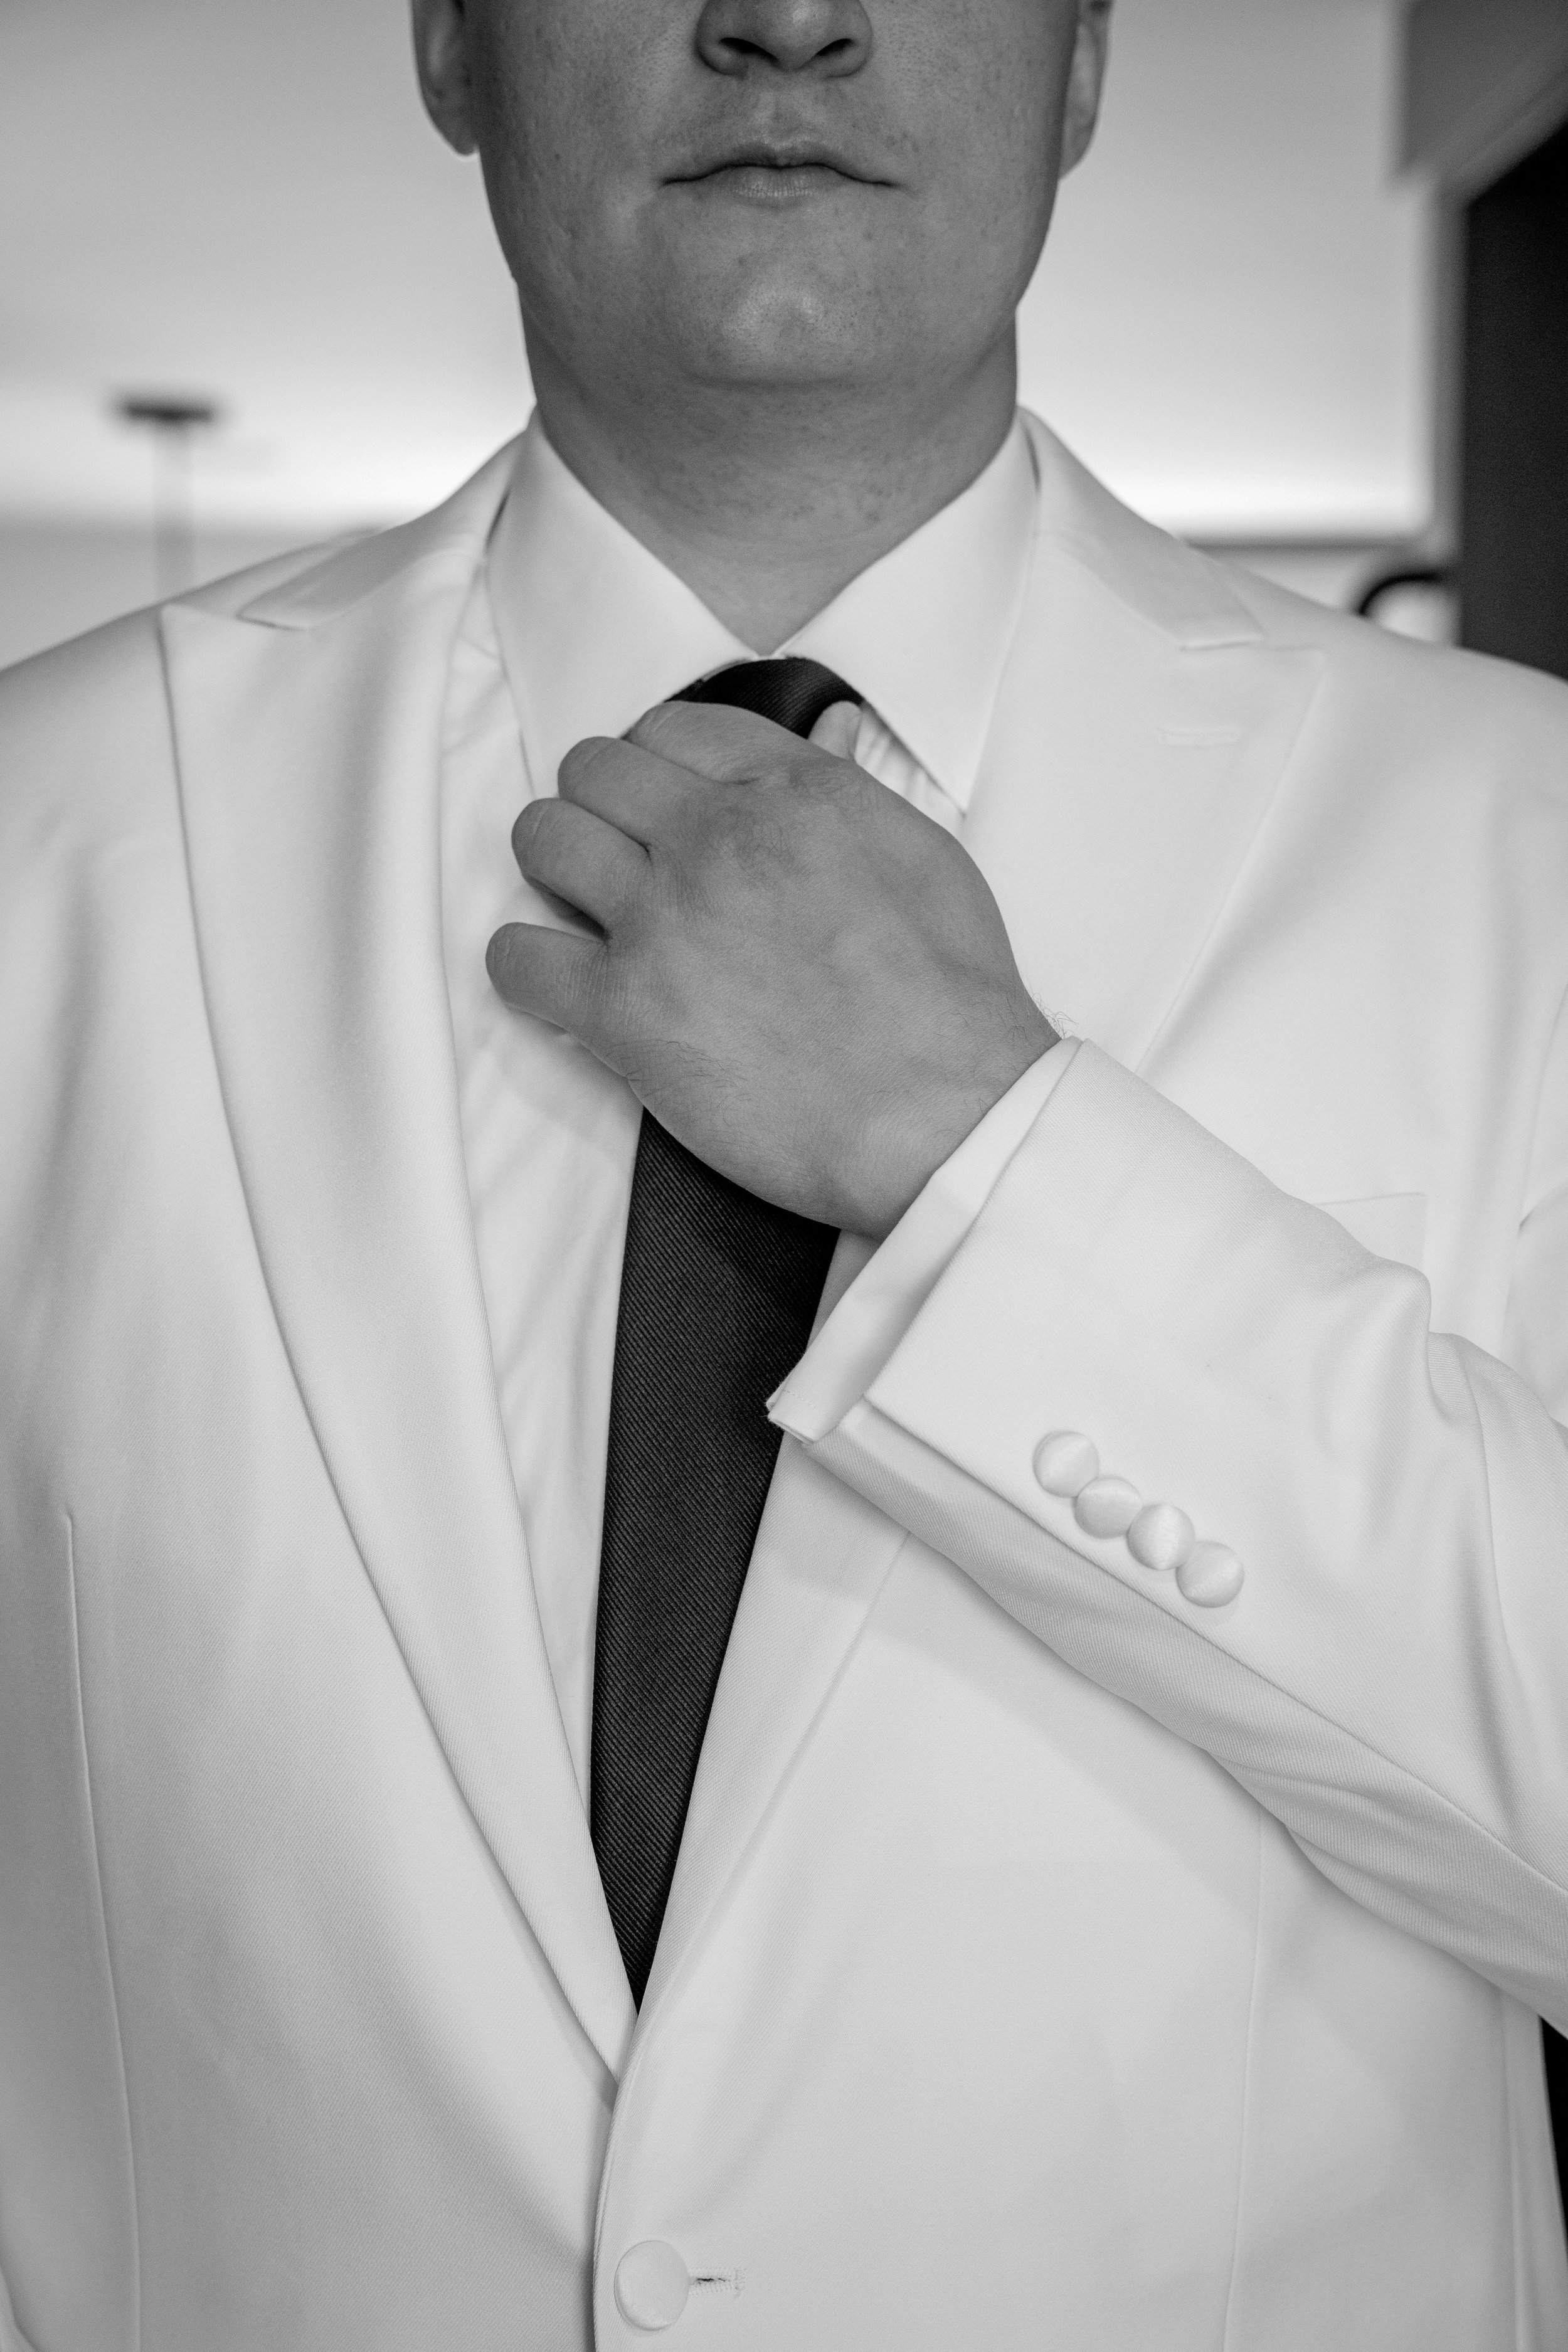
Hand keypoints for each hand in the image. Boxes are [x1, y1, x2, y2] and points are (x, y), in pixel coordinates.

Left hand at [487, 701, 1056, 1237]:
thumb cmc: (952, 1003)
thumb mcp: (922, 855)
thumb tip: (829, 727)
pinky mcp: (627, 1012)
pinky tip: (562, 989)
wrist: (948, 1116)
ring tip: (585, 915)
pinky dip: (526, 969)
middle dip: (599, 807)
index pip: (676, 727)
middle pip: (594, 771)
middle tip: (620, 862)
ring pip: (543, 840)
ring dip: (554, 871)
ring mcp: (663, 922)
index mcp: (794, 792)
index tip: (662, 806)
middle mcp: (718, 838)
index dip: (657, 765)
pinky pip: (518, 958)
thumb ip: (852, 788)